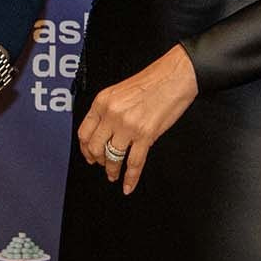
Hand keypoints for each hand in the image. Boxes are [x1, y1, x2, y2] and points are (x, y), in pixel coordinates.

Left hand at [77, 45, 198, 194]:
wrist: (176, 75)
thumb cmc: (153, 80)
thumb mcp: (121, 90)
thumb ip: (109, 110)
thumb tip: (105, 131)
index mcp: (103, 101)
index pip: (84, 132)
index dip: (85, 149)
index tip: (89, 155)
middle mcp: (112, 114)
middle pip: (95, 147)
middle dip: (98, 161)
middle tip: (102, 165)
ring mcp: (128, 126)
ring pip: (112, 157)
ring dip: (111, 170)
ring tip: (113, 175)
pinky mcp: (146, 135)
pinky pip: (134, 163)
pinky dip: (130, 178)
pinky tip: (128, 185)